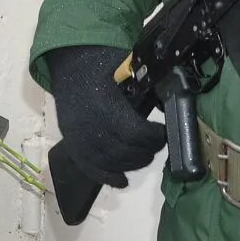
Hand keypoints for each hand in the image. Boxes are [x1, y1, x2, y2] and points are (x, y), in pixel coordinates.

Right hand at [47, 45, 164, 187]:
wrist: (68, 60)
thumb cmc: (101, 61)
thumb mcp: (127, 67)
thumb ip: (146, 86)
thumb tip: (171, 99)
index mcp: (104, 103)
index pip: (134, 133)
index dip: (153, 138)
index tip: (163, 133)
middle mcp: (88, 123)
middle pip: (123, 152)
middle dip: (146, 152)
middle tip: (156, 144)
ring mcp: (76, 135)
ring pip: (108, 163)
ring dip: (131, 165)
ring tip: (143, 156)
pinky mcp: (70, 141)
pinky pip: (88, 167)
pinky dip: (106, 177)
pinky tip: (122, 180)